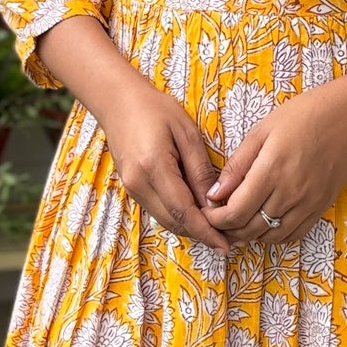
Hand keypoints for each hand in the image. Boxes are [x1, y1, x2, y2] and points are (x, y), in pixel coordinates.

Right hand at [98, 70, 230, 254]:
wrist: (118, 101)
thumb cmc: (156, 109)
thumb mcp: (186, 133)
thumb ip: (200, 170)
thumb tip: (214, 203)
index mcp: (154, 167)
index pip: (183, 210)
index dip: (205, 231)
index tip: (225, 245)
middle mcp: (139, 184)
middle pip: (174, 221)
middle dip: (200, 234)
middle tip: (228, 240)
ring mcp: (131, 188)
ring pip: (165, 219)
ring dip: (189, 227)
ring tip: (216, 229)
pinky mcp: (131, 187)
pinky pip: (157, 209)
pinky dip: (177, 216)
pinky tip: (195, 213)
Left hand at [203, 85, 346, 245]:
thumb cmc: (302, 116)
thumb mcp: (261, 131)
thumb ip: (237, 166)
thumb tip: (214, 194)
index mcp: (271, 171)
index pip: (235, 213)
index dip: (216, 219)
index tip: (207, 212)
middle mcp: (290, 193)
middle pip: (250, 229)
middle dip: (228, 229)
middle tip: (219, 218)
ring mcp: (308, 204)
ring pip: (271, 236)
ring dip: (250, 234)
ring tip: (240, 220)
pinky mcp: (320, 207)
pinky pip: (293, 235)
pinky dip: (275, 235)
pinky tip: (266, 222)